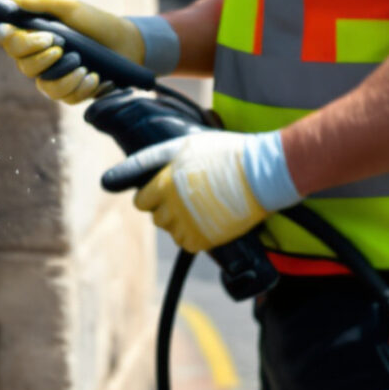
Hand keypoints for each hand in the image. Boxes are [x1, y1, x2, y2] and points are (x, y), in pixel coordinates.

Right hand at [0, 0, 146, 103]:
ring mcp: (52, 76)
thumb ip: (40, 2)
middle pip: (22, 64)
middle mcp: (37, 56)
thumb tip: (9, 1)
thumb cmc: (95, 22)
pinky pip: (63, 96)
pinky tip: (94, 76)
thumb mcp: (70, 7)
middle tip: (61, 45)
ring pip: (42, 84)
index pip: (5, 37)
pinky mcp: (68, 92)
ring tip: (84, 65)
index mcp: (32, 32)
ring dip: (64, 75)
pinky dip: (80, 86)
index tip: (29, 33)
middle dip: (41, 56)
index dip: (8, 37)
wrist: (126, 44)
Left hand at [108, 128, 299, 252]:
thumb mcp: (185, 145)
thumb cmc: (225, 153)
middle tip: (188, 199)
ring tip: (201, 210)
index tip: (162, 193)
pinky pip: (188, 245)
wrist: (261, 172)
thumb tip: (127, 169)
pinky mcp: (207, 238)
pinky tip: (207, 223)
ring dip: (181, 224)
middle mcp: (173, 205)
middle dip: (167, 209)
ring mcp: (189, 223)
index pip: (142, 201)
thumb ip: (154, 157)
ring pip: (172, 232)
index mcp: (164, 182)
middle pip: (157, 218)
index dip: (151, 197)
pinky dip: (194, 237)